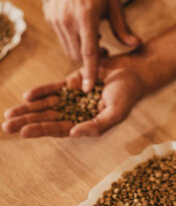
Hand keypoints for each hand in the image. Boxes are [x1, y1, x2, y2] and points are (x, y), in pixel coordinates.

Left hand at [2, 55, 142, 136]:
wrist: (133, 71)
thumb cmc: (127, 95)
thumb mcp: (115, 113)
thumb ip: (96, 126)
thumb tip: (73, 134)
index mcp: (84, 124)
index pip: (58, 129)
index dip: (41, 130)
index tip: (23, 132)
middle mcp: (75, 112)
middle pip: (47, 118)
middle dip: (27, 122)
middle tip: (7, 126)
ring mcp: (72, 97)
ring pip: (46, 105)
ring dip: (28, 109)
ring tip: (9, 115)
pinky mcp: (73, 81)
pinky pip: (53, 88)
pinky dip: (40, 92)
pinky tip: (27, 95)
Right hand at [45, 0, 140, 91]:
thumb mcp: (115, 4)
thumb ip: (123, 28)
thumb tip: (136, 45)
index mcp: (86, 16)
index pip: (88, 52)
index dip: (89, 72)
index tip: (89, 88)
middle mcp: (68, 19)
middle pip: (77, 54)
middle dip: (89, 60)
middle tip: (104, 53)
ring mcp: (56, 18)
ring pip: (68, 47)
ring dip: (81, 50)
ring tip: (95, 40)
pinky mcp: (50, 16)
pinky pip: (62, 37)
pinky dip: (73, 39)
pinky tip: (83, 29)